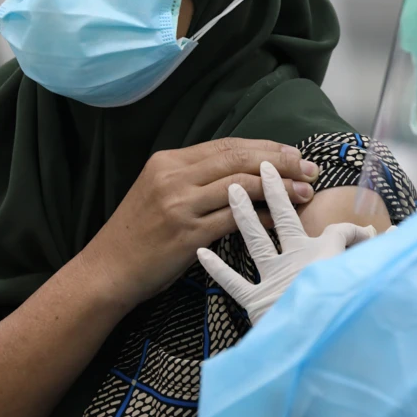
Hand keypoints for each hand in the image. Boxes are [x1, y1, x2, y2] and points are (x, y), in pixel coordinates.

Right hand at [82, 139, 319, 311]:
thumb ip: (193, 177)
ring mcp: (180, 205)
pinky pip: (236, 220)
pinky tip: (283, 218)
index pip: (227, 145)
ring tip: (305, 191)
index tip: (293, 153)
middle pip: (238, 158)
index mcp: (168, 161)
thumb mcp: (158, 191)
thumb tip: (241, 169)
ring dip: (279, 187)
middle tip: (310, 167)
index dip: (265, 147)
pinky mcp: (187, 234)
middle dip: (280, 161)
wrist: (106, 270)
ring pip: (241, 186)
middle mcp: (173, 177)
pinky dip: (264, 216)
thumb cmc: (138, 234)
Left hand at [197, 162, 376, 323]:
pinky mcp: (258, 302)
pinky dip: (218, 269)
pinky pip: (234, 283)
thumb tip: (391, 238)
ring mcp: (276, 279)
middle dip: (275, 190)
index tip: (361, 229)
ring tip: (232, 190)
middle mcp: (299, 260)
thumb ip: (375, 257)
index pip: (340, 232)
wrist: (322, 345)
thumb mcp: (367, 281)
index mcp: (327, 255)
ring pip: (256, 241)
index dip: (352, 229)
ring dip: (244, 215)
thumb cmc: (346, 312)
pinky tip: (201, 253)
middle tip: (266, 167)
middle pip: (286, 219)